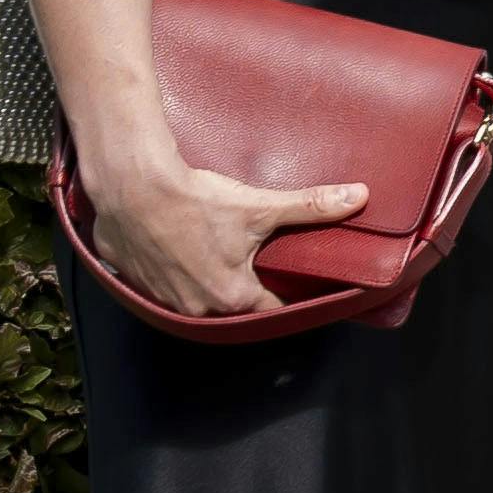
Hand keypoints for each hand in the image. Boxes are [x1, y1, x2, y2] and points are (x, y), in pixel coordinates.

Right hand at [82, 141, 367, 319]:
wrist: (132, 184)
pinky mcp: (133, 281)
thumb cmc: (197, 200)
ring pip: (194, 297)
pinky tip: (179, 251)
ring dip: (206, 282)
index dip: (285, 293)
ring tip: (215, 255)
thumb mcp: (260, 206)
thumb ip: (312, 207)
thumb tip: (359, 197)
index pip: (272, 308)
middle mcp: (196, 308)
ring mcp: (161, 298)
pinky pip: (160, 284)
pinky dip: (172, 272)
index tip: (293, 282)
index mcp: (232, 298)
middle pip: (232, 305)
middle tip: (254, 264)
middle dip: (245, 287)